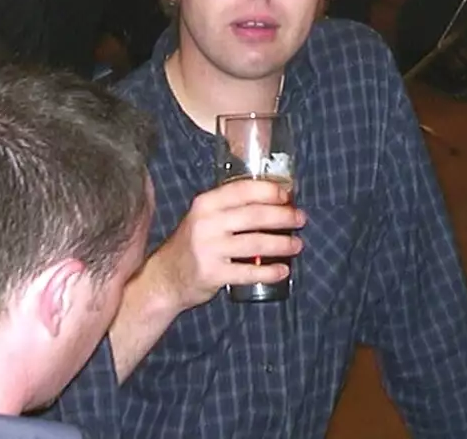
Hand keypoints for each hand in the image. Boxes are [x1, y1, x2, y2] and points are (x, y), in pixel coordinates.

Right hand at [146, 177, 304, 313]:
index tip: (288, 195)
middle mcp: (206, 223)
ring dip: (282, 244)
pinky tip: (283, 270)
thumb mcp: (204, 217)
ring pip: (256, 243)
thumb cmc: (194, 243)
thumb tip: (275, 200)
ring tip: (297, 245)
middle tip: (300, 219)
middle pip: (254, 215)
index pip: (242, 190)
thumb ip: (231, 208)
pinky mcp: (213, 273)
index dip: (269, 191)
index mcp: (206, 203)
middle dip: (283, 216)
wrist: (166, 277)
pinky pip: (248, 272)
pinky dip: (270, 272)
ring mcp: (209, 249)